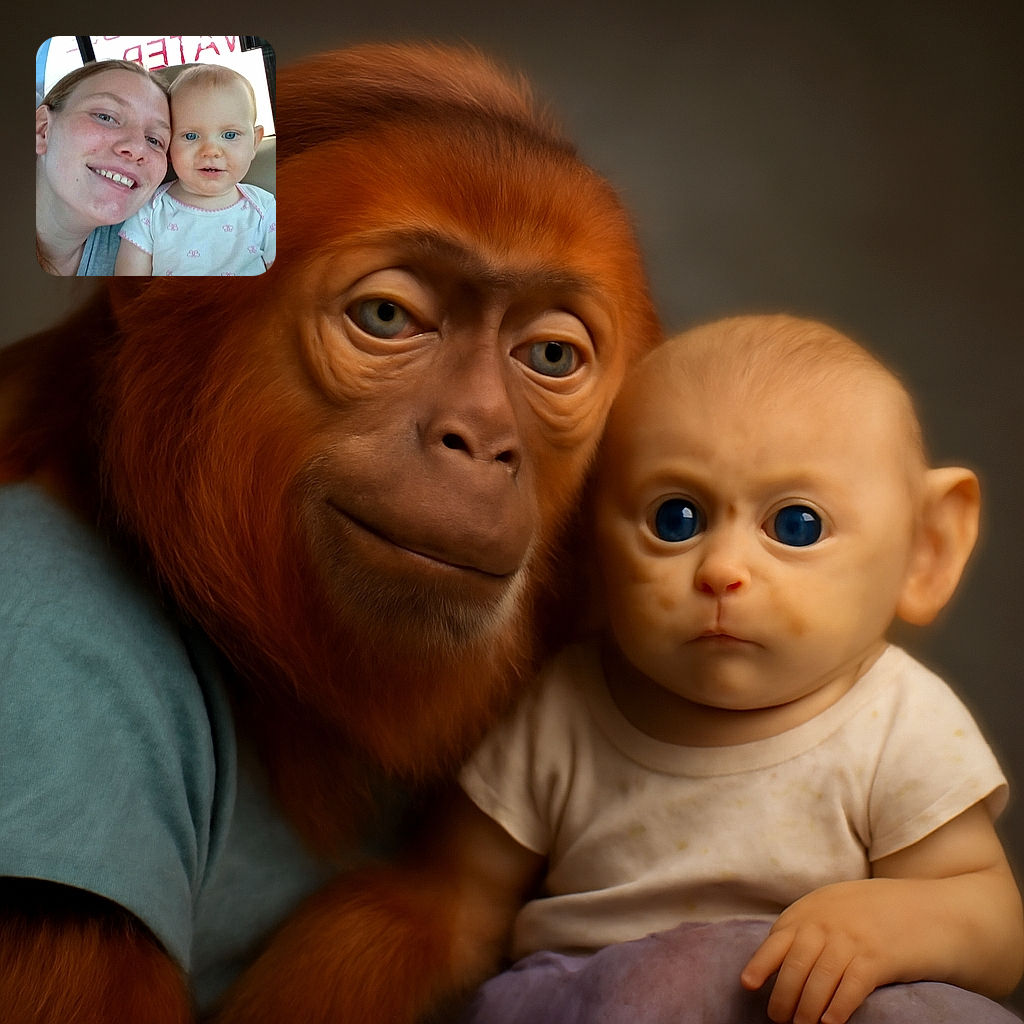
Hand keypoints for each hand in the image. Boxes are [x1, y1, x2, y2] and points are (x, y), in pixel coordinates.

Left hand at [739, 880, 915, 1023]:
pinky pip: (851, 986)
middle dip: (783, 997)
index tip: (748, 985)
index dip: (761, 964)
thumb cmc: (880, 912)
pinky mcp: (879, 958)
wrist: (932, 908)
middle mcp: (828, 922)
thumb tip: (783, 953)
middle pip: (795, 966)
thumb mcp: (838, 905)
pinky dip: (837, 1007)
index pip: (778, 939)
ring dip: (806, 1010)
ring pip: (819, 980)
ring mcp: (853, 938)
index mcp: (813, 909)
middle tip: (778, 1019)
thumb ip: (811, 923)